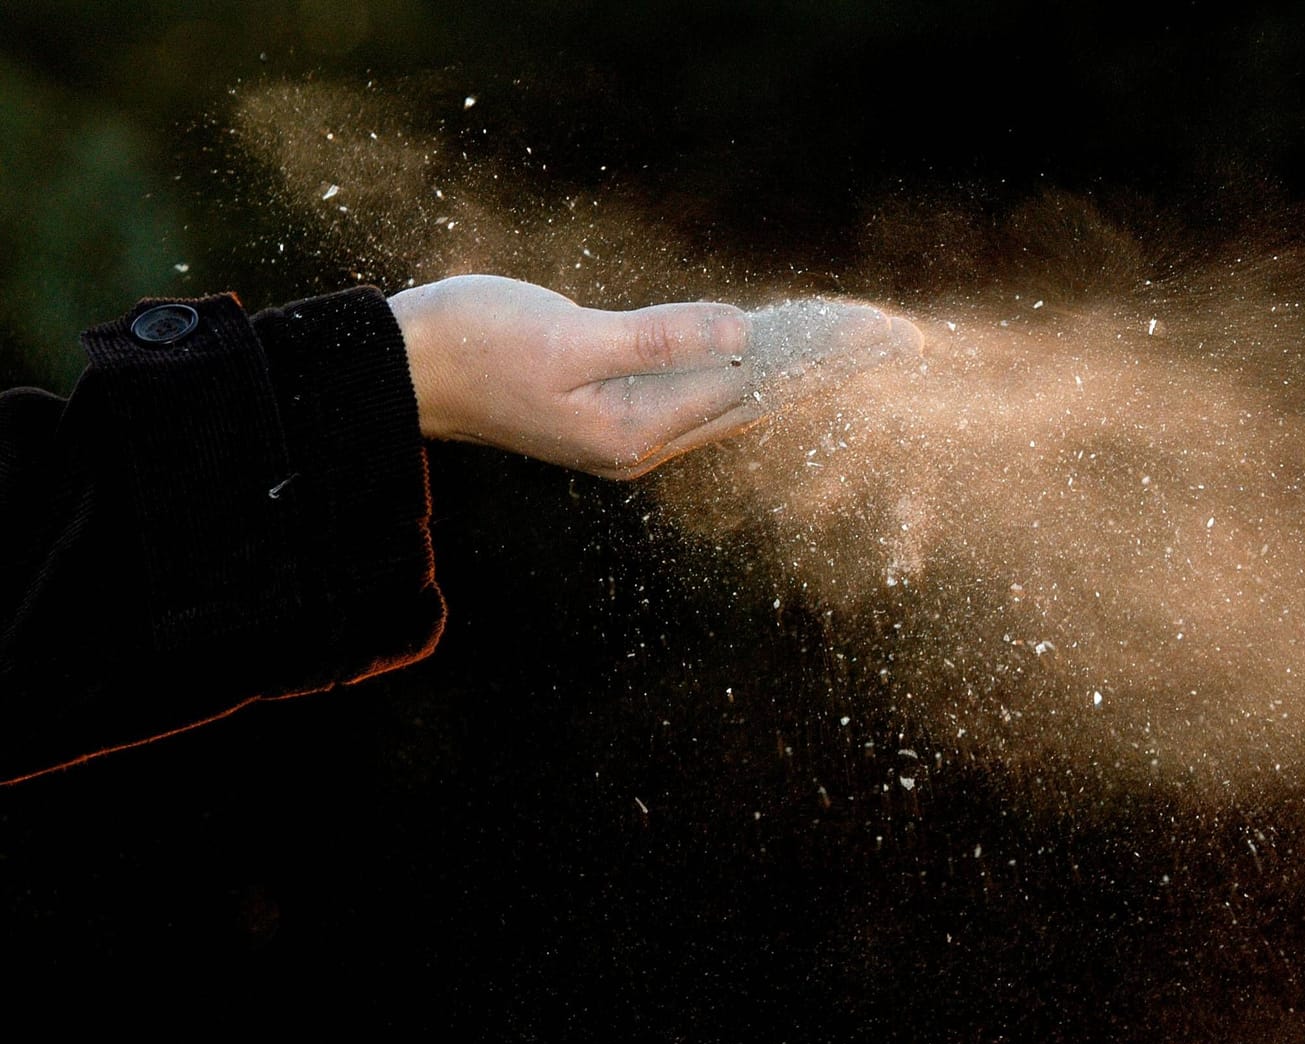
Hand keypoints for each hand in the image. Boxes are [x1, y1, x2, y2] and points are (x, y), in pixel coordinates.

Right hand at [388, 275, 921, 479]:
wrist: (402, 371)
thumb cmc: (475, 343)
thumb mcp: (566, 338)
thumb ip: (654, 338)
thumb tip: (739, 332)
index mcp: (636, 429)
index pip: (755, 385)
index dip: (821, 356)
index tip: (881, 334)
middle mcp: (643, 443)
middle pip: (758, 400)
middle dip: (826, 371)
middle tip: (896, 340)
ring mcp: (629, 434)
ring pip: (733, 401)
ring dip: (792, 374)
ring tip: (852, 347)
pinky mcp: (613, 416)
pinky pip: (701, 394)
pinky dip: (745, 370)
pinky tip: (771, 355)